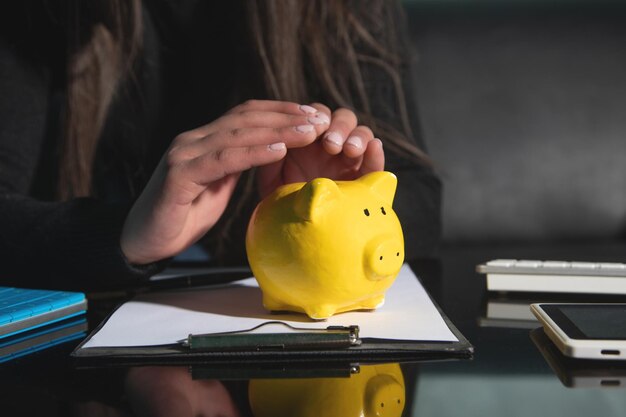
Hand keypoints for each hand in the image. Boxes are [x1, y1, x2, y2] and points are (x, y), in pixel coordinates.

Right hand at [120, 100, 328, 264]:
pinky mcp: (179, 175)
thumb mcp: (217, 188)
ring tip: (309, 131)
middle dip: (286, 117)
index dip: (280, 112)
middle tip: (319, 117)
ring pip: (238, 134)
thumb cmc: (182, 217)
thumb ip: (235, 167)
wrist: (142, 242)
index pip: (247, 116)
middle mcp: (193, 140)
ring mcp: (185, 154)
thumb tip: (265, 154)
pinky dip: (253, 153)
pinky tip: (279, 150)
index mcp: (204, 141)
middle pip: (246, 118)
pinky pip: (223, 159)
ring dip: (278, 131)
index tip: (312, 115)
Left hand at [257, 104, 383, 197]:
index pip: (318, 115)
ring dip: (357, 136)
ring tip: (348, 150)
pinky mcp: (367, 178)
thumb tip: (280, 138)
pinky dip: (376, 151)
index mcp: (310, 140)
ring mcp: (351, 160)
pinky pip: (376, 161)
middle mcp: (333, 146)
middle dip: (338, 126)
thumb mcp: (271, 179)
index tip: (311, 129)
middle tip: (330, 144)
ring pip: (362, 133)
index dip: (317, 116)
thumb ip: (272, 157)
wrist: (298, 233)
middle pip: (342, 119)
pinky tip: (373, 148)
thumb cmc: (283, 204)